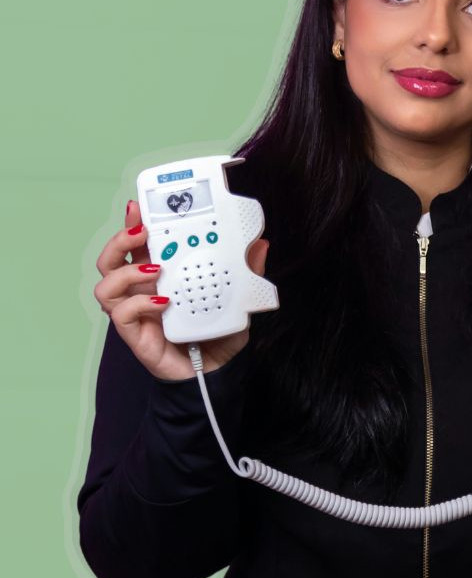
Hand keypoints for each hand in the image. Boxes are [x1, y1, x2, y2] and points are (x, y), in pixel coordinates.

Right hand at [93, 200, 268, 380]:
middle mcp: (142, 290)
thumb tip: (260, 244)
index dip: (132, 222)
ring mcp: (136, 312)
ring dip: (126, 271)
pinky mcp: (135, 335)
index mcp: (160, 275)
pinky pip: (121, 314)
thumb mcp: (239, 298)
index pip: (138, 245)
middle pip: (111, 259)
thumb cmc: (219, 333)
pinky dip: (139, 303)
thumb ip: (247, 272)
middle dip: (120, 240)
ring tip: (155, 268)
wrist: (215, 372)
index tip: (139, 205)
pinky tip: (163, 302)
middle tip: (141, 232)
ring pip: (105, 285)